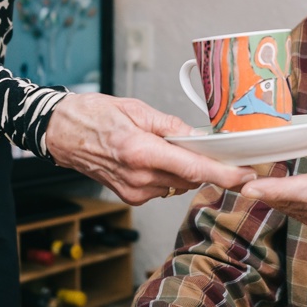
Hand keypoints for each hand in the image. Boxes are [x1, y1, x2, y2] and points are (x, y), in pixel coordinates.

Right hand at [44, 93, 253, 203]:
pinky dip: (167, 175)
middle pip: (190, 178)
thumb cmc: (93, 115)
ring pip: (178, 184)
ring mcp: (134, 191)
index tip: (246, 175)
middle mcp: (139, 178)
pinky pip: (163, 188)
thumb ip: (172, 127)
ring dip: (183, 169)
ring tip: (165, 147)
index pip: (194, 169)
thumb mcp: (137, 109)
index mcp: (141, 152)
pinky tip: (153, 158)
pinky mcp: (130, 197)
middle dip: (205, 164)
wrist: (60, 132)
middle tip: (209, 147)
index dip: (225, 174)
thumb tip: (199, 138)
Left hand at [241, 100, 306, 262]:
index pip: (306, 190)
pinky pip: (294, 212)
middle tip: (228, 173)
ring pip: (287, 208)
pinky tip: (264, 186)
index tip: (250, 186)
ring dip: (264, 195)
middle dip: (257, 189)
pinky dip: (277, 200)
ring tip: (239, 175)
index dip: (275, 190)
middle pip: (287, 200)